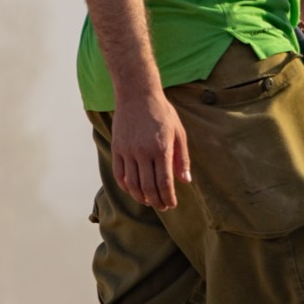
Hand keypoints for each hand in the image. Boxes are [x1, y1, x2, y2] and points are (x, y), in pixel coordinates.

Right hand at [112, 90, 190, 209]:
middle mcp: (143, 152)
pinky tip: (134, 191)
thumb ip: (182, 158)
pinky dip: (126, 187)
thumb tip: (186, 181)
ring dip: (141, 197)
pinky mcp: (117, 149)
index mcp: (161, 148)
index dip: (168, 196)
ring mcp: (127, 151)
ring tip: (150, 202)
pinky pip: (119, 174)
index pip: (165, 181)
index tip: (172, 204)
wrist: (137, 95)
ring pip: (132, 184)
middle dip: (156, 201)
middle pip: (148, 187)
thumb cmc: (162, 113)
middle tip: (163, 207)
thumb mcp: (179, 132)